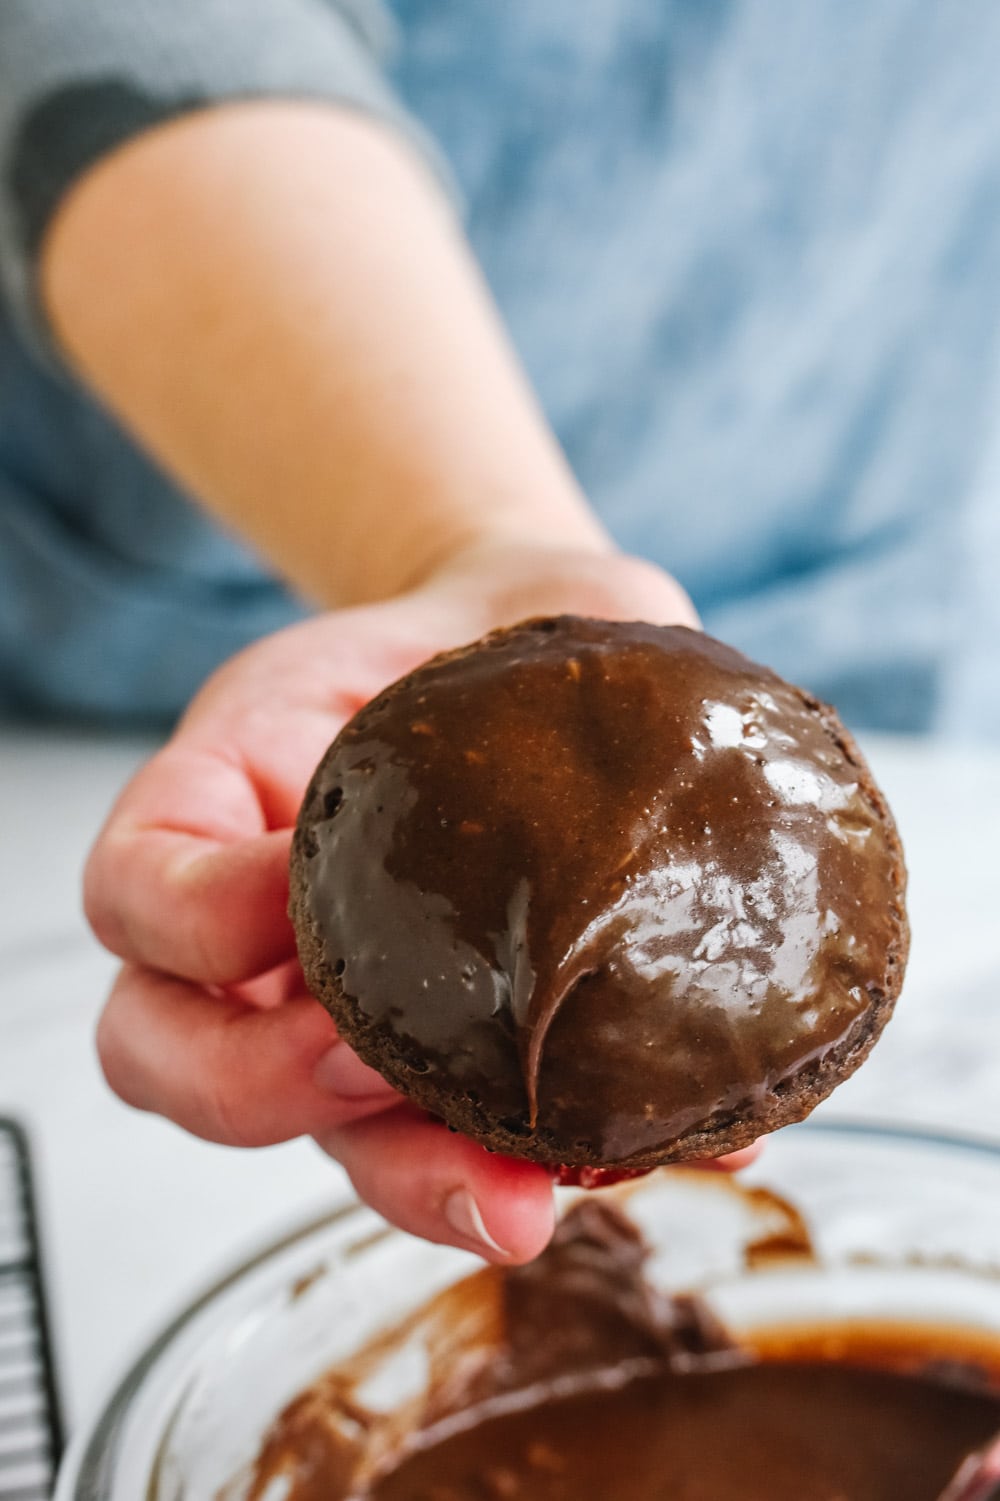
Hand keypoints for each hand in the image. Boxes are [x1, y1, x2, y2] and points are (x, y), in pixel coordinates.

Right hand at [87, 542, 752, 1263]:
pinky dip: (537, 1165)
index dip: (196, 918)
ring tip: (518, 1200)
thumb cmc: (495, 645)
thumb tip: (646, 756)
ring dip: (404, 1180)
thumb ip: (528, 654)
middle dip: (259, 1088)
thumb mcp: (487, 613)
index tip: (293, 893)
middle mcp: (258, 937)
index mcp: (221, 812)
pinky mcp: (443, 1064)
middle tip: (367, 1071)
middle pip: (168, 1058)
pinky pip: (454, 1141)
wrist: (547, 692)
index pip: (135, 893)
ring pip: (310, 1134)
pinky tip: (663, 1149)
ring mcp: (342, 1012)